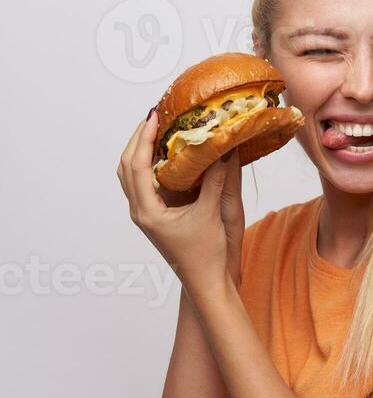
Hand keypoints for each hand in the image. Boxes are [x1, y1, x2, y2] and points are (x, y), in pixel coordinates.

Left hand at [117, 110, 244, 288]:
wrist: (205, 281)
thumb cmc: (206, 254)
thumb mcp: (212, 213)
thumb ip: (215, 179)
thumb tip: (222, 148)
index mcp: (148, 211)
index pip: (137, 165)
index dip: (145, 138)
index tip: (155, 117)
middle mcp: (140, 211)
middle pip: (126, 166)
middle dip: (138, 139)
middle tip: (155, 116)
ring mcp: (145, 214)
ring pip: (130, 175)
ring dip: (140, 151)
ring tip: (157, 130)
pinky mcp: (153, 216)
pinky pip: (143, 183)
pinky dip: (149, 164)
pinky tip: (167, 155)